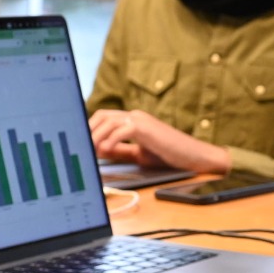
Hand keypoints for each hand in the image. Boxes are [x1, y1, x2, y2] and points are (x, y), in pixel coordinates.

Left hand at [88, 109, 230, 174]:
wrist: (194, 157)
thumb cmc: (170, 155)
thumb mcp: (140, 154)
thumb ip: (121, 150)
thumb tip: (99, 151)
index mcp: (133, 121)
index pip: (104, 118)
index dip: (89, 128)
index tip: (79, 142)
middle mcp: (135, 116)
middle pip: (102, 115)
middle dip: (88, 130)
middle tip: (79, 146)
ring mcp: (141, 120)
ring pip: (108, 121)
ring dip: (95, 136)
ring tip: (88, 150)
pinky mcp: (146, 128)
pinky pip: (122, 129)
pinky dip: (110, 140)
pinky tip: (105, 151)